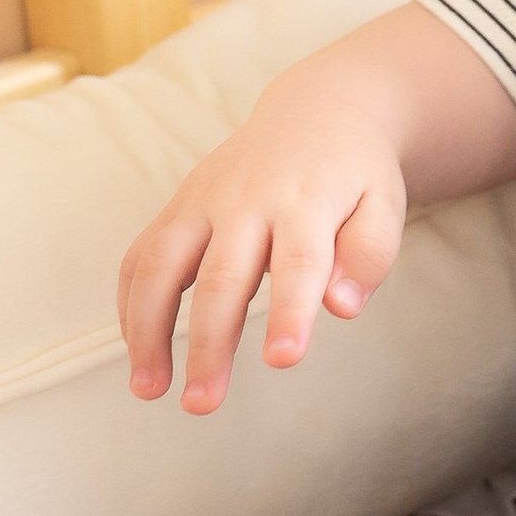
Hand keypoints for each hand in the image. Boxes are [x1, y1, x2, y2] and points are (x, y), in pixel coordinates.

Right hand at [116, 2, 515, 413]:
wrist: (318, 111)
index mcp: (307, 200)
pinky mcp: (178, 205)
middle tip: (202, 404)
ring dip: (148, 330)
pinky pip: (141, 255)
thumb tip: (341, 307)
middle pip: (223, 277)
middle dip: (209, 344)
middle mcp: (248, 198)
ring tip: (148, 389)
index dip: (290, 312)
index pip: (298, 262)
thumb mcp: (384, 203)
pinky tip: (138, 352)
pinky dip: (131, 304)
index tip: (283, 360)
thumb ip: (370, 254)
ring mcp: (204, 199)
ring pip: (162, 264)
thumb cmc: (355, 175)